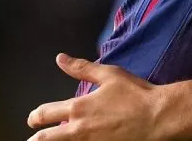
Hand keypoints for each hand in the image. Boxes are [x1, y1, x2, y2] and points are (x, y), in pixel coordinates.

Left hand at [26, 53, 164, 140]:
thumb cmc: (137, 94)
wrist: (158, 117)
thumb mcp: (110, 75)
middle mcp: (78, 130)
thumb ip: (82, 68)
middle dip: (35, 139)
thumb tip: (60, 59)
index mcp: (78, 108)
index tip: (33, 119)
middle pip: (44, 139)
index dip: (35, 117)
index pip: (44, 114)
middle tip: (34, 138)